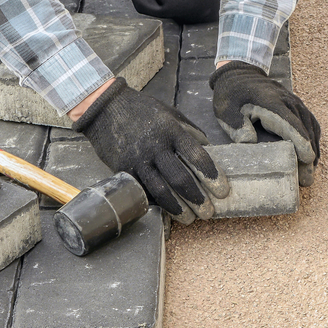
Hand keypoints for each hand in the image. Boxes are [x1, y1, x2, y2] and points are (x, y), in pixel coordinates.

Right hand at [72, 78, 229, 223]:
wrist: (105, 108)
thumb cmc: (142, 109)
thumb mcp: (170, 113)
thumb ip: (189, 131)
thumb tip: (208, 148)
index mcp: (171, 131)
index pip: (197, 156)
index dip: (211, 175)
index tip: (222, 190)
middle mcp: (156, 146)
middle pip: (180, 178)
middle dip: (197, 198)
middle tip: (208, 211)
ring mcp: (138, 159)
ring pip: (160, 189)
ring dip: (177, 207)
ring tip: (190, 219)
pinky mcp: (124, 169)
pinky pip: (143, 190)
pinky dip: (156, 203)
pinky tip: (167, 211)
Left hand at [210, 61, 320, 185]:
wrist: (240, 73)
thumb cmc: (232, 94)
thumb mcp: (226, 109)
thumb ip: (236, 125)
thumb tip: (249, 142)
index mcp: (271, 102)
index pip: (291, 124)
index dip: (300, 142)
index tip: (307, 159)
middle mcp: (288, 102)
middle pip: (304, 129)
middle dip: (308, 154)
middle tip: (306, 179)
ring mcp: (295, 102)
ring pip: (311, 127)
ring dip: (313, 149)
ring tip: (310, 172)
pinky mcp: (297, 106)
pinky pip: (310, 123)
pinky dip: (313, 139)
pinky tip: (311, 155)